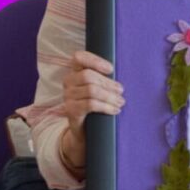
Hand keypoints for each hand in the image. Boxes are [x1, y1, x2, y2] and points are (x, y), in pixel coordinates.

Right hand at [60, 50, 123, 170]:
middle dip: (108, 83)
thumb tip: (119, 75)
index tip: (111, 69)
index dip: (95, 60)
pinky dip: (106, 106)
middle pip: (88, 75)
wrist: (84, 132)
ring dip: (110, 96)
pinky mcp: (71, 110)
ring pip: (91, 90)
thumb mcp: (99, 89)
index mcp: (75, 72)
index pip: (79, 57)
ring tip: (121, 102)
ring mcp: (68, 96)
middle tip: (121, 90)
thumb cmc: (95, 106)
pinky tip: (115, 110)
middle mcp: (68, 82)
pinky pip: (90, 104)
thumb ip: (104, 79)